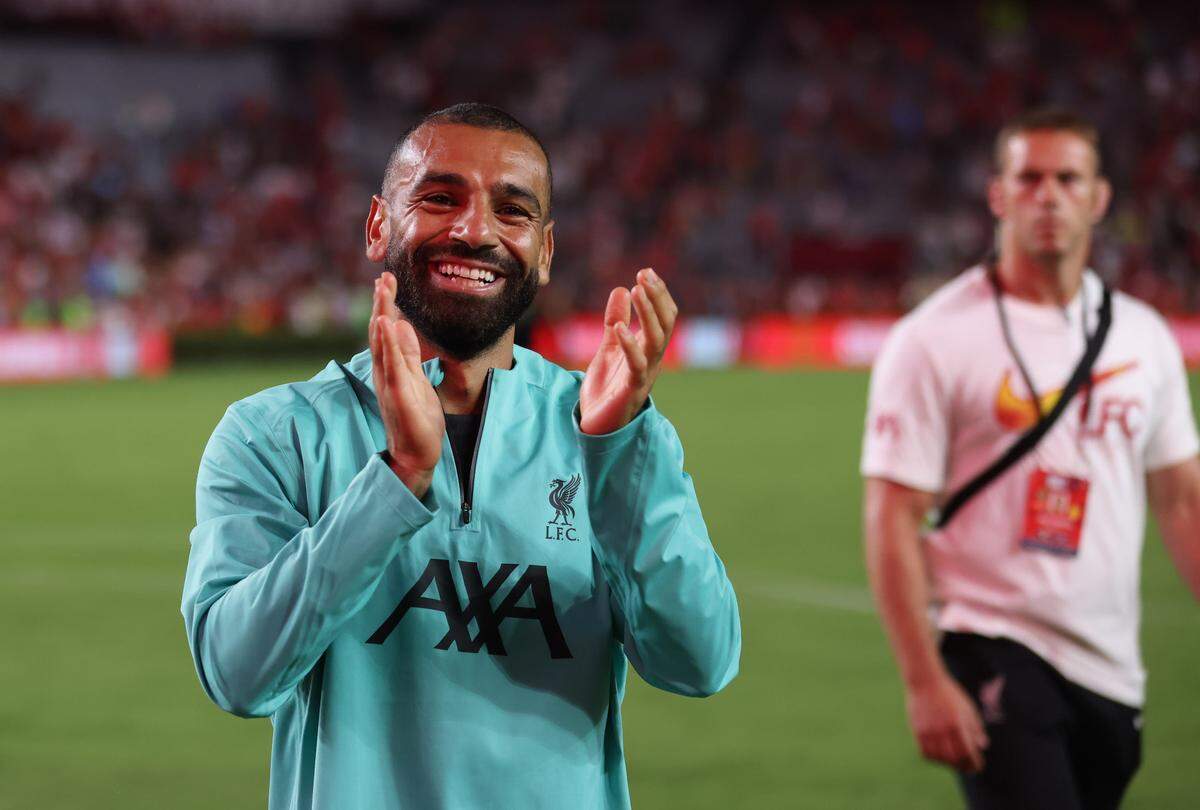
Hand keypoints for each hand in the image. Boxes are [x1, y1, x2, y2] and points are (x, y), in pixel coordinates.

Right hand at [369, 272, 443, 497]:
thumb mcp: (416, 379)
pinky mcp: (398, 395)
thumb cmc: (417, 418)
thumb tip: (403, 325)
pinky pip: (392, 365)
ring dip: (382, 316)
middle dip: (382, 304)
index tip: (386, 280)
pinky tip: (387, 326)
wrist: (416, 454)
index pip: (386, 331)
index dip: (385, 305)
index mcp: (390, 368)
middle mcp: (385, 373)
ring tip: (383, 292)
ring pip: (383, 345)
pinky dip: (389, 344)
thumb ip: (408, 354)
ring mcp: (390, 383)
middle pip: (381, 332)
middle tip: (383, 277)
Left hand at [579, 268, 676, 434]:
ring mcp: (644, 375)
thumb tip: (621, 289)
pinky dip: (629, 345)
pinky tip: (618, 328)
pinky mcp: (630, 389)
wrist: (595, 425)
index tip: (645, 272)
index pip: (663, 317)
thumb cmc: (605, 388)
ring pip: (656, 340)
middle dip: (657, 298)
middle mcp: (652, 360)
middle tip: (644, 275)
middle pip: (665, 324)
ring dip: (648, 313)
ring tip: (637, 290)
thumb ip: (615, 320)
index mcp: (648, 349)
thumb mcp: (607, 347)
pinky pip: (636, 366)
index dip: (658, 295)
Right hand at [905, 673, 989, 772]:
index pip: (968, 752)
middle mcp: (943, 729)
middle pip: (954, 758)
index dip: (974, 763)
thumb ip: (976, 728)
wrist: (925, 681)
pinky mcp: (918, 730)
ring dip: (948, 763)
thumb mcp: (968, 708)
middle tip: (966, 768)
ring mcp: (929, 731)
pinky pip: (925, 752)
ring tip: (953, 762)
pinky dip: (933, 758)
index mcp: (958, 724)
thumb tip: (982, 746)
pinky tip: (939, 755)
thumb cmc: (949, 694)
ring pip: (939, 758)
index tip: (977, 767)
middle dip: (962, 766)